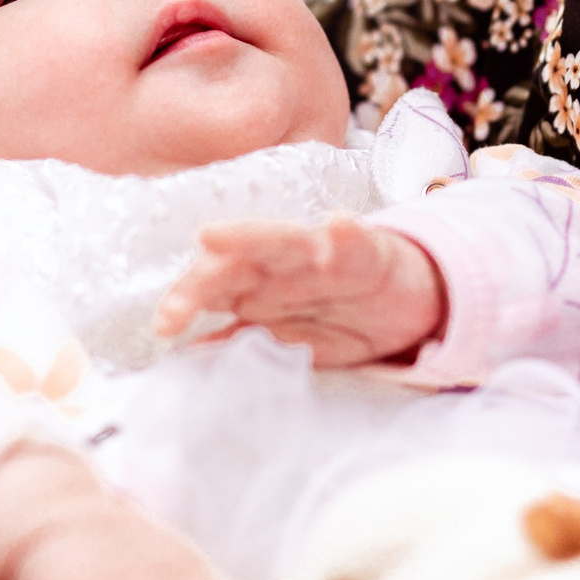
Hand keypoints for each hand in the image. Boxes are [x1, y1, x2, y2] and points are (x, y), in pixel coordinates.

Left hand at [155, 213, 446, 365]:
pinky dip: (346, 234)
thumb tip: (194, 350)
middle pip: (239, 261)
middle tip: (176, 295)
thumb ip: (249, 338)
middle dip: (207, 274)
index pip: (218, 286)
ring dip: (251, 239)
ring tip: (215, 237)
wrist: (413, 298)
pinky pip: (356, 241)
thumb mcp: (295, 337)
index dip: (189, 300)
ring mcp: (326, 253)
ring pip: (284, 242)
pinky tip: (337, 228)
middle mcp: (286, 261)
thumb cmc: (344, 312)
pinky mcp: (370, 249)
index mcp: (263, 282)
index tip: (165, 324)